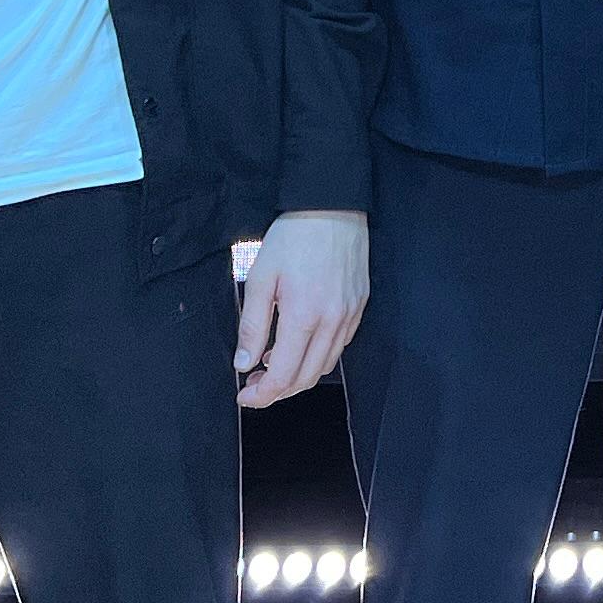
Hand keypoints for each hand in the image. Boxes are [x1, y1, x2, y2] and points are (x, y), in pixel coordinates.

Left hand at [235, 211, 368, 405]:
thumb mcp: (260, 278)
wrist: (332, 207)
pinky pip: (339, 346)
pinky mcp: (359, 306)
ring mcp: (350, 315)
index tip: (245, 395)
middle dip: (277, 391)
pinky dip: (317, 356)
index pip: (283, 376)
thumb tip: (244, 363)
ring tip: (273, 363)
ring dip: (298, 375)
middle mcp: (332, 322)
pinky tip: (300, 343)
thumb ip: (252, 326)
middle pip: (306, 378)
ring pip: (324, 366)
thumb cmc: (293, 238)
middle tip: (254, 383)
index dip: (262, 395)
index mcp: (304, 316)